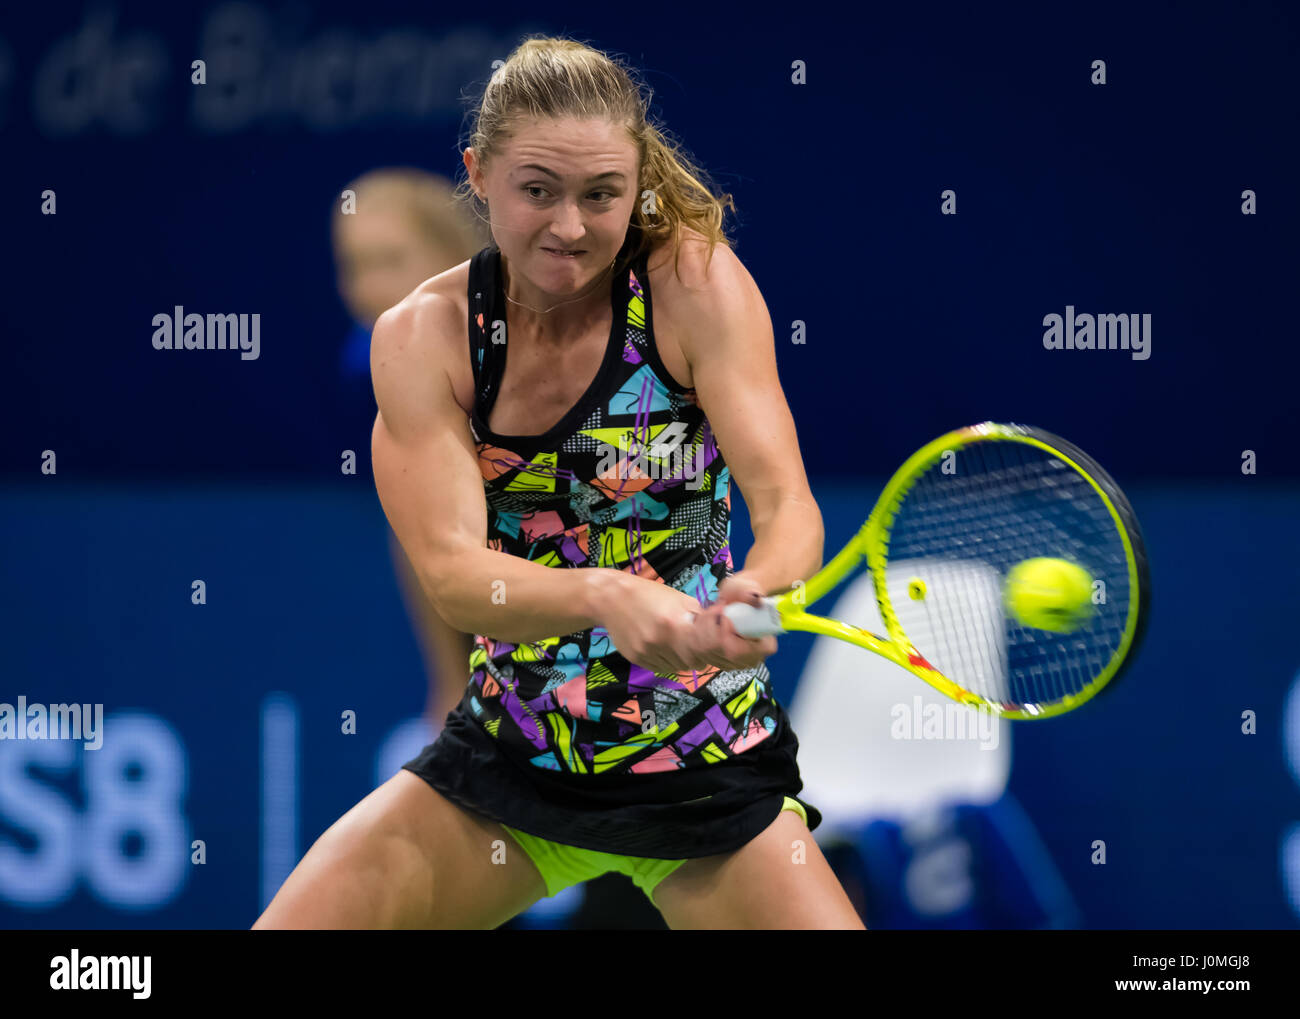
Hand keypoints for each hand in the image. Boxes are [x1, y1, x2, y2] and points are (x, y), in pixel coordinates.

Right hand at [597, 571, 775, 674]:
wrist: (610, 598)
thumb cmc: (650, 594)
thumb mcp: (681, 601)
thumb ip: (702, 620)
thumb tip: (728, 633)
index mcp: (675, 623)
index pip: (710, 645)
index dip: (726, 647)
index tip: (735, 642)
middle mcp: (662, 642)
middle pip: (699, 660)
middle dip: (712, 653)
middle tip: (718, 644)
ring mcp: (649, 654)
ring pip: (684, 665)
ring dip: (692, 656)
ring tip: (685, 638)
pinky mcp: (639, 661)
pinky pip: (667, 667)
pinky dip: (675, 658)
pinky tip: (668, 643)